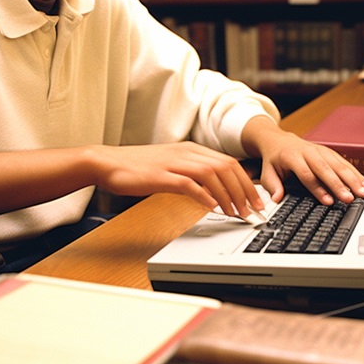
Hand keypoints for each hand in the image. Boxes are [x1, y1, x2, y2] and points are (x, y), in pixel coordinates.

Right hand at [90, 142, 264, 217]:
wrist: (107, 162)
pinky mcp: (161, 176)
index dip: (246, 182)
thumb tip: (214, 193)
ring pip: (212, 174)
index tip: (255, 200)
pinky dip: (204, 196)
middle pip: (226, 167)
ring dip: (228, 195)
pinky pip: (188, 184)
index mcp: (191, 150)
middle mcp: (186, 153)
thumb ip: (192, 176)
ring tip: (237, 213)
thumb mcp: (171, 167)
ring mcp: (174, 163)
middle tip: (253, 210)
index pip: (228, 163)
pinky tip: (213, 208)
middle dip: (244, 190)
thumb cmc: (137, 167)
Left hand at [241, 116, 363, 204]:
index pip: (306, 174)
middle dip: (340, 184)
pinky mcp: (329, 152)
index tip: (328, 201)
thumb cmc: (274, 158)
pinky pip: (344, 162)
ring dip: (352, 179)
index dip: (318, 188)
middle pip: (326, 169)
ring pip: (338, 164)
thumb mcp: (266, 171)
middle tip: (351, 198)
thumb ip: (272, 185)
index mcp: (292, 156)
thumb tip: (276, 199)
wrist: (279, 140)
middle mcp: (308, 152)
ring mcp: (320, 150)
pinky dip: (355, 173)